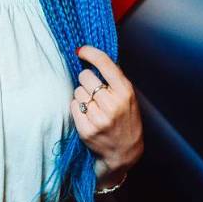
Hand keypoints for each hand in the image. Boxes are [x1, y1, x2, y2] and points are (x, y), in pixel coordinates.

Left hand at [71, 44, 143, 178]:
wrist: (125, 151)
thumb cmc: (126, 120)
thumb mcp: (129, 98)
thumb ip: (115, 80)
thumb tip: (93, 59)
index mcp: (125, 92)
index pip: (105, 64)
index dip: (90, 53)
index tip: (81, 50)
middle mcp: (112, 104)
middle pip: (85, 76)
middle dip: (87, 80)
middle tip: (93, 90)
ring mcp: (99, 118)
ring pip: (77, 91)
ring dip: (82, 95)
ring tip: (93, 106)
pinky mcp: (86, 129)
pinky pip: (73, 106)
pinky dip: (78, 107)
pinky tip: (87, 114)